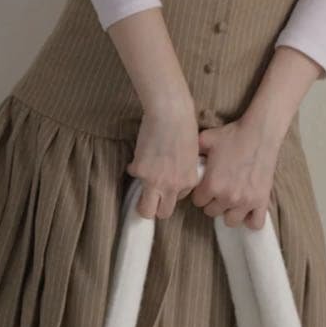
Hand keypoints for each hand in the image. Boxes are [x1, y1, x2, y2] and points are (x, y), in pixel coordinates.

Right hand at [126, 102, 200, 219]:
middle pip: (164, 213)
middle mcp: (173, 186)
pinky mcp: (140, 171)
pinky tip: (139, 155)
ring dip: (142, 203)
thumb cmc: (184, 126)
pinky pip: (134, 176)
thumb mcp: (192, 153)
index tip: (167, 177)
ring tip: (141, 188)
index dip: (171, 188)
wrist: (170, 113)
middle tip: (151, 194)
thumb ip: (183, 168)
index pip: (178, 197)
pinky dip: (134, 167)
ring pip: (146, 211)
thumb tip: (173, 172)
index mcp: (189, 181)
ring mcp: (155, 181)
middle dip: (156, 206)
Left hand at [191, 119, 280, 229]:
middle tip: (219, 189)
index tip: (205, 185)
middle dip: (213, 201)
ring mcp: (246, 201)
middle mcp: (227, 197)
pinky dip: (250, 219)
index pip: (198, 202)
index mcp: (211, 185)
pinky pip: (255, 224)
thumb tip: (183, 161)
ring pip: (231, 221)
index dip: (200, 193)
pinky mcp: (262, 201)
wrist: (260, 133)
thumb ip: (193, 153)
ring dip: (229, 211)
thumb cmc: (232, 135)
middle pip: (212, 212)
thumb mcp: (206, 140)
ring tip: (231, 199)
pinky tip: (246, 209)